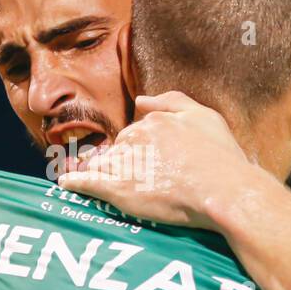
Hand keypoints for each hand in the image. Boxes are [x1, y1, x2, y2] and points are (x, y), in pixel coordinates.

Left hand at [58, 90, 257, 229]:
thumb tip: (141, 98)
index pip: (135, 134)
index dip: (139, 150)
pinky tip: (66, 184)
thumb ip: (171, 101)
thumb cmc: (219, 156)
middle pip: (117, 150)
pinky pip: (87, 183)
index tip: (147, 163)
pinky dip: (74, 183)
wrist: (224, 190)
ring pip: (100, 165)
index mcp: (152, 122)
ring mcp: (124, 165)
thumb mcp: (203, 116)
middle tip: (133, 179)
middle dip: (120, 161)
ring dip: (93, 171)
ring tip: (84, 179)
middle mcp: (135, 139)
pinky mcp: (118, 190)